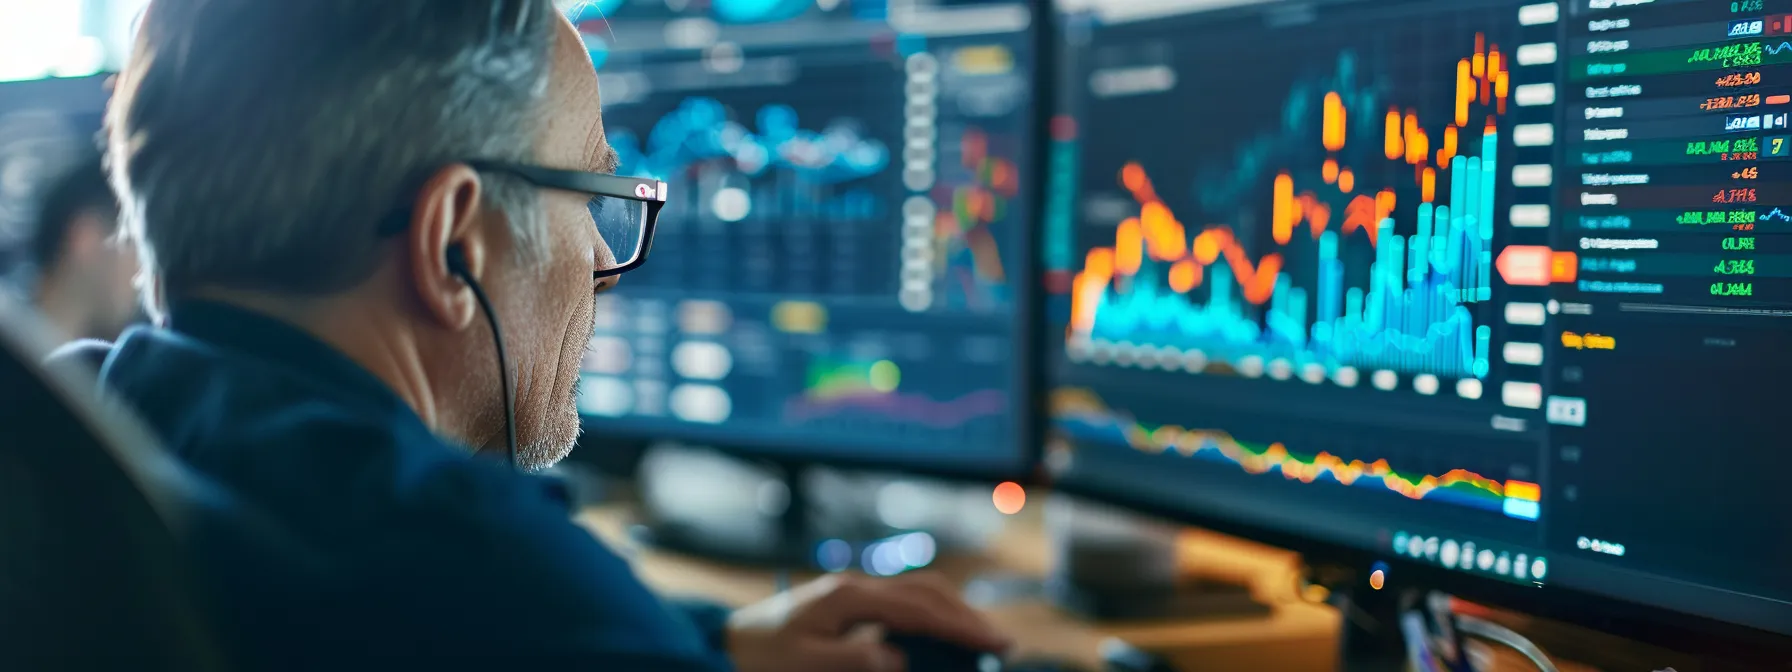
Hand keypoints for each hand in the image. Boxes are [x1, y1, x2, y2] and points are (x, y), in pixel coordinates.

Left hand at [724, 572, 1011, 671]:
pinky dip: (932, 614)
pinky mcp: (851, 602)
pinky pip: (904, 602)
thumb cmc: (764, 656)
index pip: (921, 608)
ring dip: (954, 613)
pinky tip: (942, 634)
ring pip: (919, 591)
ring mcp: (855, 590)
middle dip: (968, 616)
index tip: (995, 643)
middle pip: (929, 591)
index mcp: (850, 596)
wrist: (729, 641)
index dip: (961, 627)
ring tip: (981, 639)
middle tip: (1002, 645)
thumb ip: (856, 660)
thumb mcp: (806, 664)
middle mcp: (857, 585)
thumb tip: (899, 658)